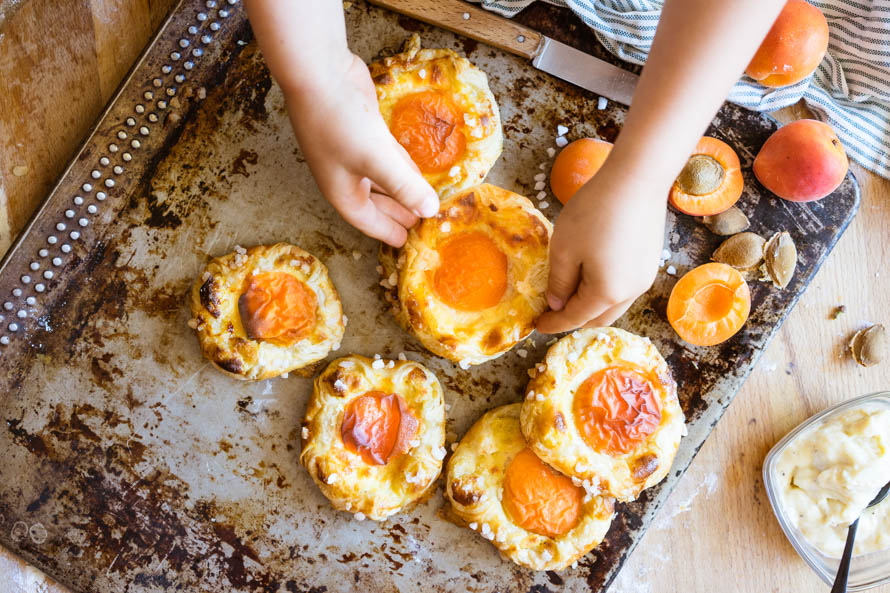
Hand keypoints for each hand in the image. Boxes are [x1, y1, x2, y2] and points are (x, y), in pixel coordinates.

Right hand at [283, 52, 438, 246]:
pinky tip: (414, 168)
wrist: (318, 72)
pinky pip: (385, 157)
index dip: (388, 232)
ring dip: (400, 190)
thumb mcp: (377, 159)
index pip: (369, 221)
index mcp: (342, 191)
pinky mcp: (363, 129)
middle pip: (375, 203)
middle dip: (395, 213)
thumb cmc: (340, 122)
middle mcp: (345, 175)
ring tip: (420, 200)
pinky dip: (399, 165)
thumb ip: (406, 186)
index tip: (406, 243)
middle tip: (418, 224)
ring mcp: (352, 151)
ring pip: (381, 179)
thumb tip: (431, 211)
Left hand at [536, 160, 668, 332]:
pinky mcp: (650, 262)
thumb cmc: (595, 212)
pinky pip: (624, 289)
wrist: (637, 179)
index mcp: (607, 293)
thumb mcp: (564, 248)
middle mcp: (631, 292)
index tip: (538, 325)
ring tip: (569, 294)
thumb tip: (556, 303)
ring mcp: (644, 278)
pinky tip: (591, 277)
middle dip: (575, 318)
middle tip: (552, 311)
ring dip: (592, 306)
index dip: (554, 324)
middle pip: (599, 318)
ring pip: (614, 305)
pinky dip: (606, 292)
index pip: (576, 318)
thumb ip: (559, 281)